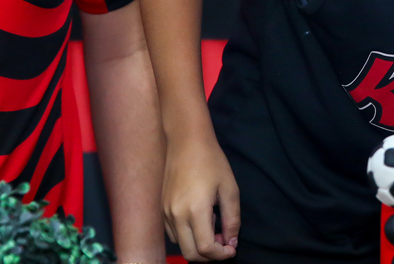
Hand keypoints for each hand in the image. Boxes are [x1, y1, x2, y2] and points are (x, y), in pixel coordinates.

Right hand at [163, 135, 240, 260]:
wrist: (186, 142)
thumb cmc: (212, 162)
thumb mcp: (230, 189)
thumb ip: (232, 219)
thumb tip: (231, 242)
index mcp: (195, 210)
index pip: (205, 249)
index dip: (220, 255)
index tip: (231, 249)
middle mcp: (176, 215)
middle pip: (190, 254)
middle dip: (209, 257)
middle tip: (223, 243)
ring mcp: (166, 213)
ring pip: (180, 245)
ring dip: (198, 247)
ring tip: (213, 228)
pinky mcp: (161, 209)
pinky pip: (173, 234)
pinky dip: (187, 237)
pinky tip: (200, 221)